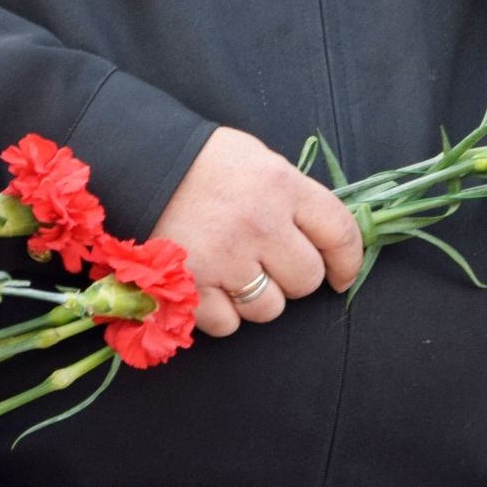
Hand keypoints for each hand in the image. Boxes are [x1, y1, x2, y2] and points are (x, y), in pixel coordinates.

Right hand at [153, 125, 363, 337]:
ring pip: (269, 308)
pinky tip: (208, 285)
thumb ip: (292, 198)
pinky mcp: (190, 286)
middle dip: (293, 277)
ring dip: (256, 297)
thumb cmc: (202, 161)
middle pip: (306, 279)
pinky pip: (228, 324)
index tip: (341, 274)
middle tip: (270, 263)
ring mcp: (225, 258)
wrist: (137, 162)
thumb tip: (324, 239)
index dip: (348, 261)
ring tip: (233, 270)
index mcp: (281, 185)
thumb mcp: (258, 161)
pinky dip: (220, 312)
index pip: (340, 233)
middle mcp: (260, 224)